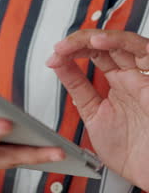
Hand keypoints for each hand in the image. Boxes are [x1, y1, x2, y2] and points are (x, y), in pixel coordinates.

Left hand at [47, 29, 148, 191]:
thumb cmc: (131, 153)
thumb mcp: (95, 117)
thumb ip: (80, 92)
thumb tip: (61, 71)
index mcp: (119, 87)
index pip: (94, 59)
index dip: (71, 56)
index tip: (52, 59)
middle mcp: (131, 78)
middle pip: (104, 47)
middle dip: (77, 44)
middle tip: (58, 49)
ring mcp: (143, 77)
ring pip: (121, 42)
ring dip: (93, 39)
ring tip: (71, 44)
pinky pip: (142, 49)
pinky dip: (118, 41)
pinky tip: (97, 43)